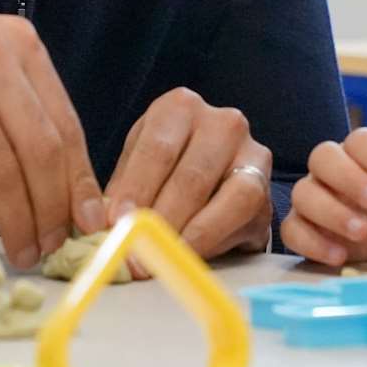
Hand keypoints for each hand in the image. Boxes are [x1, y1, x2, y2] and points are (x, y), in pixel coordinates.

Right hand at [0, 5, 104, 269]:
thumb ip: (20, 111)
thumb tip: (64, 189)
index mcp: (18, 41)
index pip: (66, 122)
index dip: (81, 180)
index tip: (93, 219)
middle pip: (43, 148)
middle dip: (57, 206)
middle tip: (60, 243)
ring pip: (6, 168)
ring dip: (22, 218)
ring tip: (31, 248)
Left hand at [104, 88, 271, 270]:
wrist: (217, 183)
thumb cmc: (167, 173)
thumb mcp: (139, 170)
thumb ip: (123, 194)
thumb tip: (102, 227)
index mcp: (180, 107)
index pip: (157, 148)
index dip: (135, 189)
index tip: (116, 223)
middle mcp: (222, 121)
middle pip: (189, 174)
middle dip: (159, 220)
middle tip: (135, 254)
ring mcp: (251, 150)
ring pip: (218, 193)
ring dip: (183, 232)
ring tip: (159, 259)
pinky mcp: (265, 185)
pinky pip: (240, 210)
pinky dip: (210, 236)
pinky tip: (188, 253)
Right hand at [280, 117, 366, 265]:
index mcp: (360, 155)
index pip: (358, 139)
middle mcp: (330, 171)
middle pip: (322, 156)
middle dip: (348, 177)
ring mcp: (311, 199)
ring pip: (304, 192)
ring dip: (331, 211)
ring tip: (361, 231)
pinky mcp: (299, 229)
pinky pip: (292, 230)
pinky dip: (313, 242)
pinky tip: (340, 254)